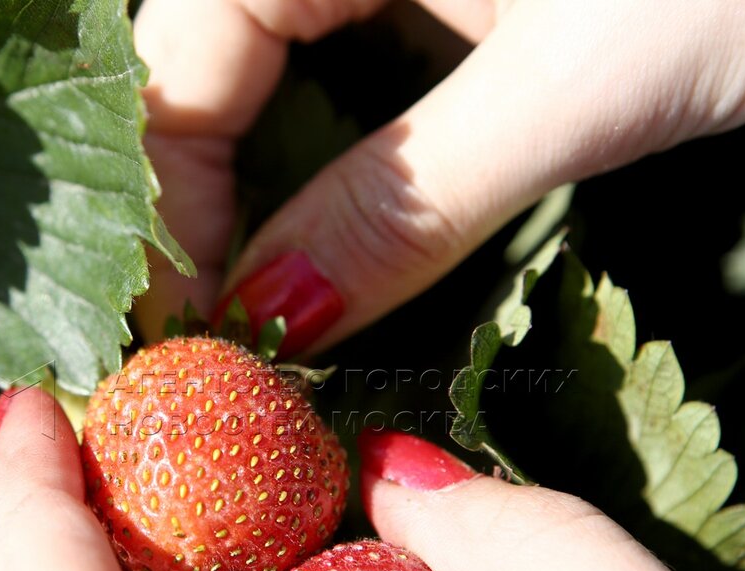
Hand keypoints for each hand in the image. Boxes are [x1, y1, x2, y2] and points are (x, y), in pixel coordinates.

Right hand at [133, 0, 744, 355]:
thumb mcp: (574, 91)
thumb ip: (403, 205)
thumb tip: (272, 324)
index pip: (177, 60)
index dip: (170, 203)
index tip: (197, 329)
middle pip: (208, 68)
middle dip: (203, 205)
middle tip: (227, 335)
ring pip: (273, 79)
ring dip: (263, 195)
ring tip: (267, 308)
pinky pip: (348, 80)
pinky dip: (336, 168)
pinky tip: (339, 239)